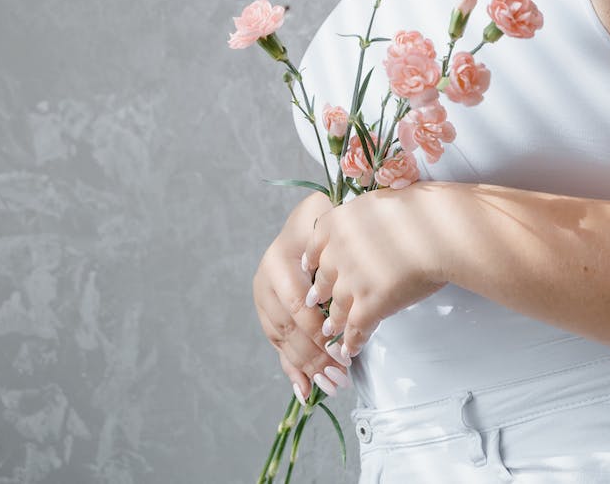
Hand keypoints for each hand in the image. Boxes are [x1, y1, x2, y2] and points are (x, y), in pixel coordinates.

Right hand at [252, 192, 351, 399]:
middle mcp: (266, 280)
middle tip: (342, 373)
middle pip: (290, 327)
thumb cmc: (330, 220)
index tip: (345, 349)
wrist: (309, 220)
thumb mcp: (330, 220)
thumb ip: (332, 239)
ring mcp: (264, 298)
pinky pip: (279, 346)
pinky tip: (305, 391)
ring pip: (284, 340)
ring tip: (334, 384)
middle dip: (317, 354)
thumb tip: (345, 267)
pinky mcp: (268, 314)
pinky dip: (293, 370)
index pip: (298, 304)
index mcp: (280, 259)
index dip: (320, 330)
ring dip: (309, 366)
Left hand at [302, 185, 447, 357]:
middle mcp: (337, 253)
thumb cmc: (423, 211)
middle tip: (320, 301)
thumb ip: (363, 216)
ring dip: (335, 322)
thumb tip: (367, 224)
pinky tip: (352, 348)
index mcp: (338, 223)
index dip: (314, 261)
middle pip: (322, 280)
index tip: (312, 268)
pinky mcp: (368, 306)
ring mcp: (351, 282)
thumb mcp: (381, 200)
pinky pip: (355, 330)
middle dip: (322, 294)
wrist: (442, 232)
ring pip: (336, 309)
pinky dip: (353, 341)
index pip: (314, 247)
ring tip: (333, 330)